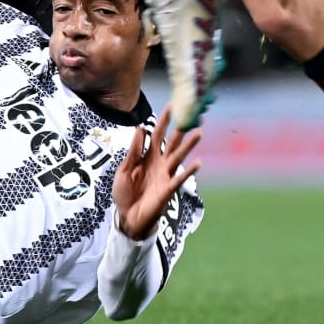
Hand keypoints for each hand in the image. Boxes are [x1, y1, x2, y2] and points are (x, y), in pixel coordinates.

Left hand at [112, 106, 201, 240]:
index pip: (156, 134)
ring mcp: (165, 176)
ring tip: (198, 133)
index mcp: (147, 157)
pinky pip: (179, 178)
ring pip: (178, 157)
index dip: (163, 121)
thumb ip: (133, 151)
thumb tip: (140, 128)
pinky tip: (198, 163)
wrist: (127, 218)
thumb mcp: (124, 169)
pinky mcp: (167, 189)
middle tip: (190, 115)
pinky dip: (189, 171)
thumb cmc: (125, 193)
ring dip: (188, 145)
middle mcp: (159, 163)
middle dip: (180, 129)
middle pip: (171, 143)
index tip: (171, 106)